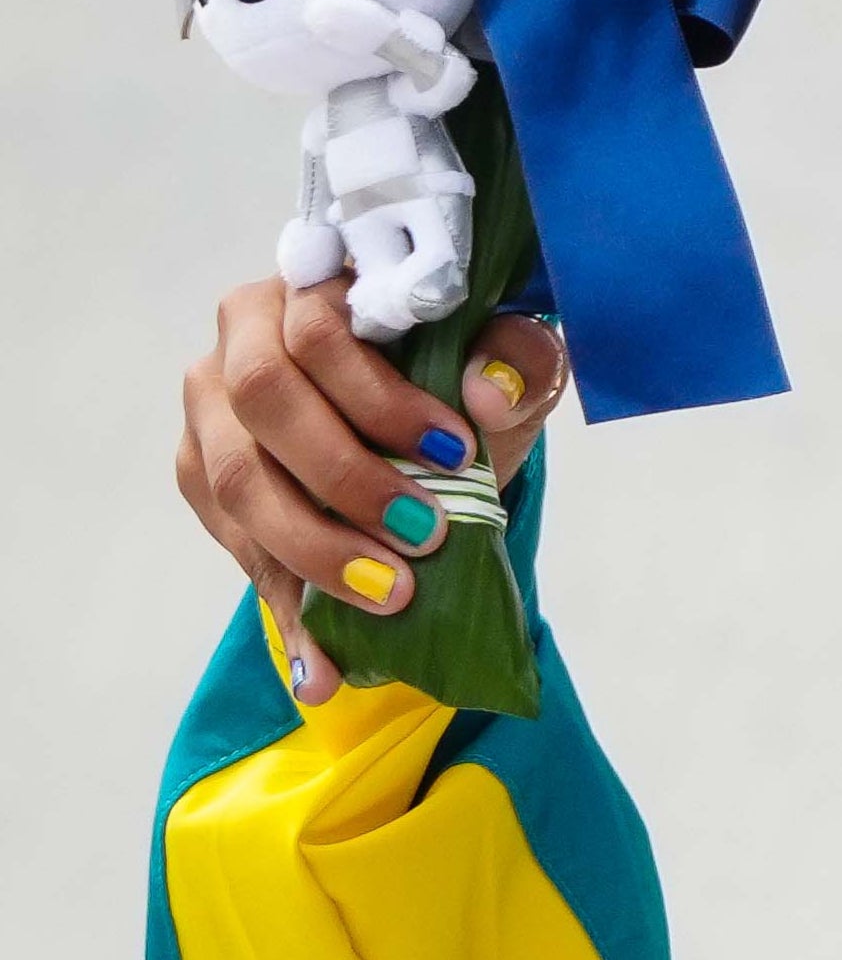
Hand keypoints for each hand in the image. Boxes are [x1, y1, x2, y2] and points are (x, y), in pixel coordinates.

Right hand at [176, 279, 565, 706]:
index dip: (381, 397)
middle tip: (426, 538)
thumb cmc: (462, 383)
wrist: (427, 435)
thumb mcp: (510, 366)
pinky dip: (287, 614)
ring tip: (392, 597)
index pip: (319, 333)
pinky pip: (236, 551)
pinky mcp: (205, 480)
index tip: (455, 454)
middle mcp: (241, 340)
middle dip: (347, 480)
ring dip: (314, 548)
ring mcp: (211, 413)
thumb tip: (487, 393)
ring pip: (237, 482)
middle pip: (265, 405)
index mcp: (310, 289)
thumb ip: (518, 361)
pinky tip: (324, 670)